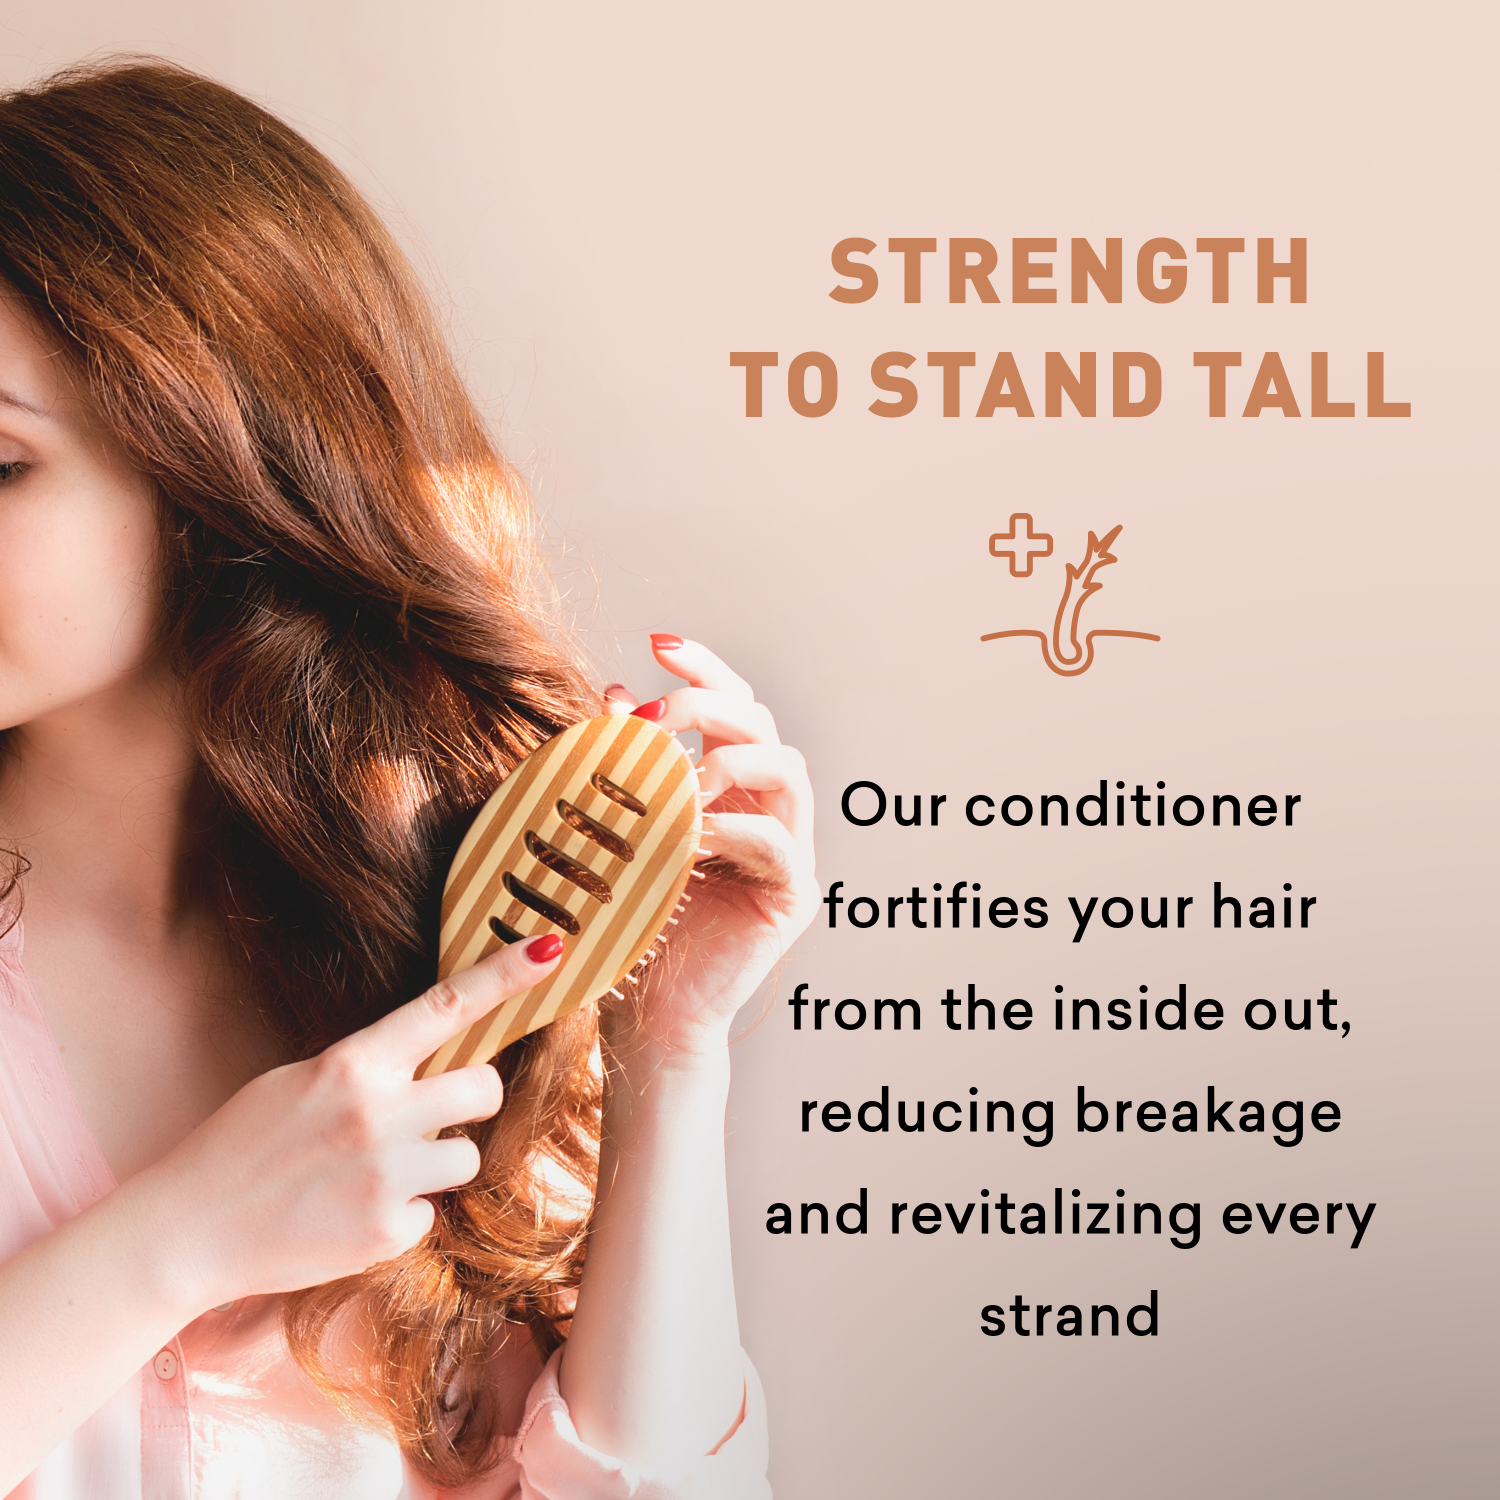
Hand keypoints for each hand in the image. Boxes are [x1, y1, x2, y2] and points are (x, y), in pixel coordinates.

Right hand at [129, 935, 564, 1309]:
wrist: (186, 1232)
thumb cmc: (241, 1147)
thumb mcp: (299, 1081)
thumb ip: (368, 1069)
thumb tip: (431, 1061)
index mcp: (353, 1064)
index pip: (446, 1006)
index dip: (504, 976)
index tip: (551, 950)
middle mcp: (377, 1115)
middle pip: (483, 1090)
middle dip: (472, 1099)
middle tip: (435, 1112)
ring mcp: (385, 1178)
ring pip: (465, 1158)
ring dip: (434, 1164)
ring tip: (371, 1173)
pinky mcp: (385, 1233)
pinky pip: (429, 1214)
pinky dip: (400, 1215)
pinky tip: (350, 1214)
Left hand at [602, 636, 816, 1057]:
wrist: (648, 1014)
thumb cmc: (630, 924)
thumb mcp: (619, 832)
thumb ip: (623, 771)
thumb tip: (613, 697)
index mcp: (727, 787)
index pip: (730, 707)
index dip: (703, 667)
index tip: (659, 643)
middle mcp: (763, 809)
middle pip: (760, 723)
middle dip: (706, 704)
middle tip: (653, 715)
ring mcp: (785, 851)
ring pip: (787, 768)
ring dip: (727, 760)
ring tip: (677, 782)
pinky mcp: (792, 896)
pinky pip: (777, 842)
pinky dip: (730, 829)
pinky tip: (686, 835)